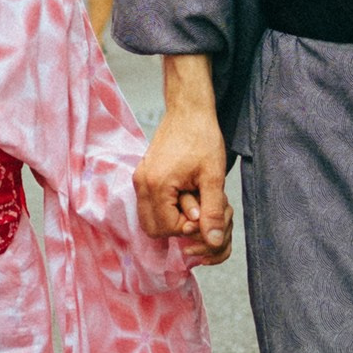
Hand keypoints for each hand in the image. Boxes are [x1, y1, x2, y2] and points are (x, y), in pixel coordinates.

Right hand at [137, 57, 232, 267]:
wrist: (188, 110)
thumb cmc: (202, 138)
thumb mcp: (213, 176)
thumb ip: (212, 211)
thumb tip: (213, 242)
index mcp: (156, 184)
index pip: (167, 228)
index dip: (188, 226)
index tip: (204, 210)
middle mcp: (141, 184)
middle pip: (152, 229)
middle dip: (176, 226)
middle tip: (197, 209)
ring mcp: (139, 179)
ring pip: (148, 219)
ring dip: (170, 218)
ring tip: (191, 200)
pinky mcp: (142, 175)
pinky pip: (148, 205)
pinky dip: (165, 208)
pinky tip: (183, 193)